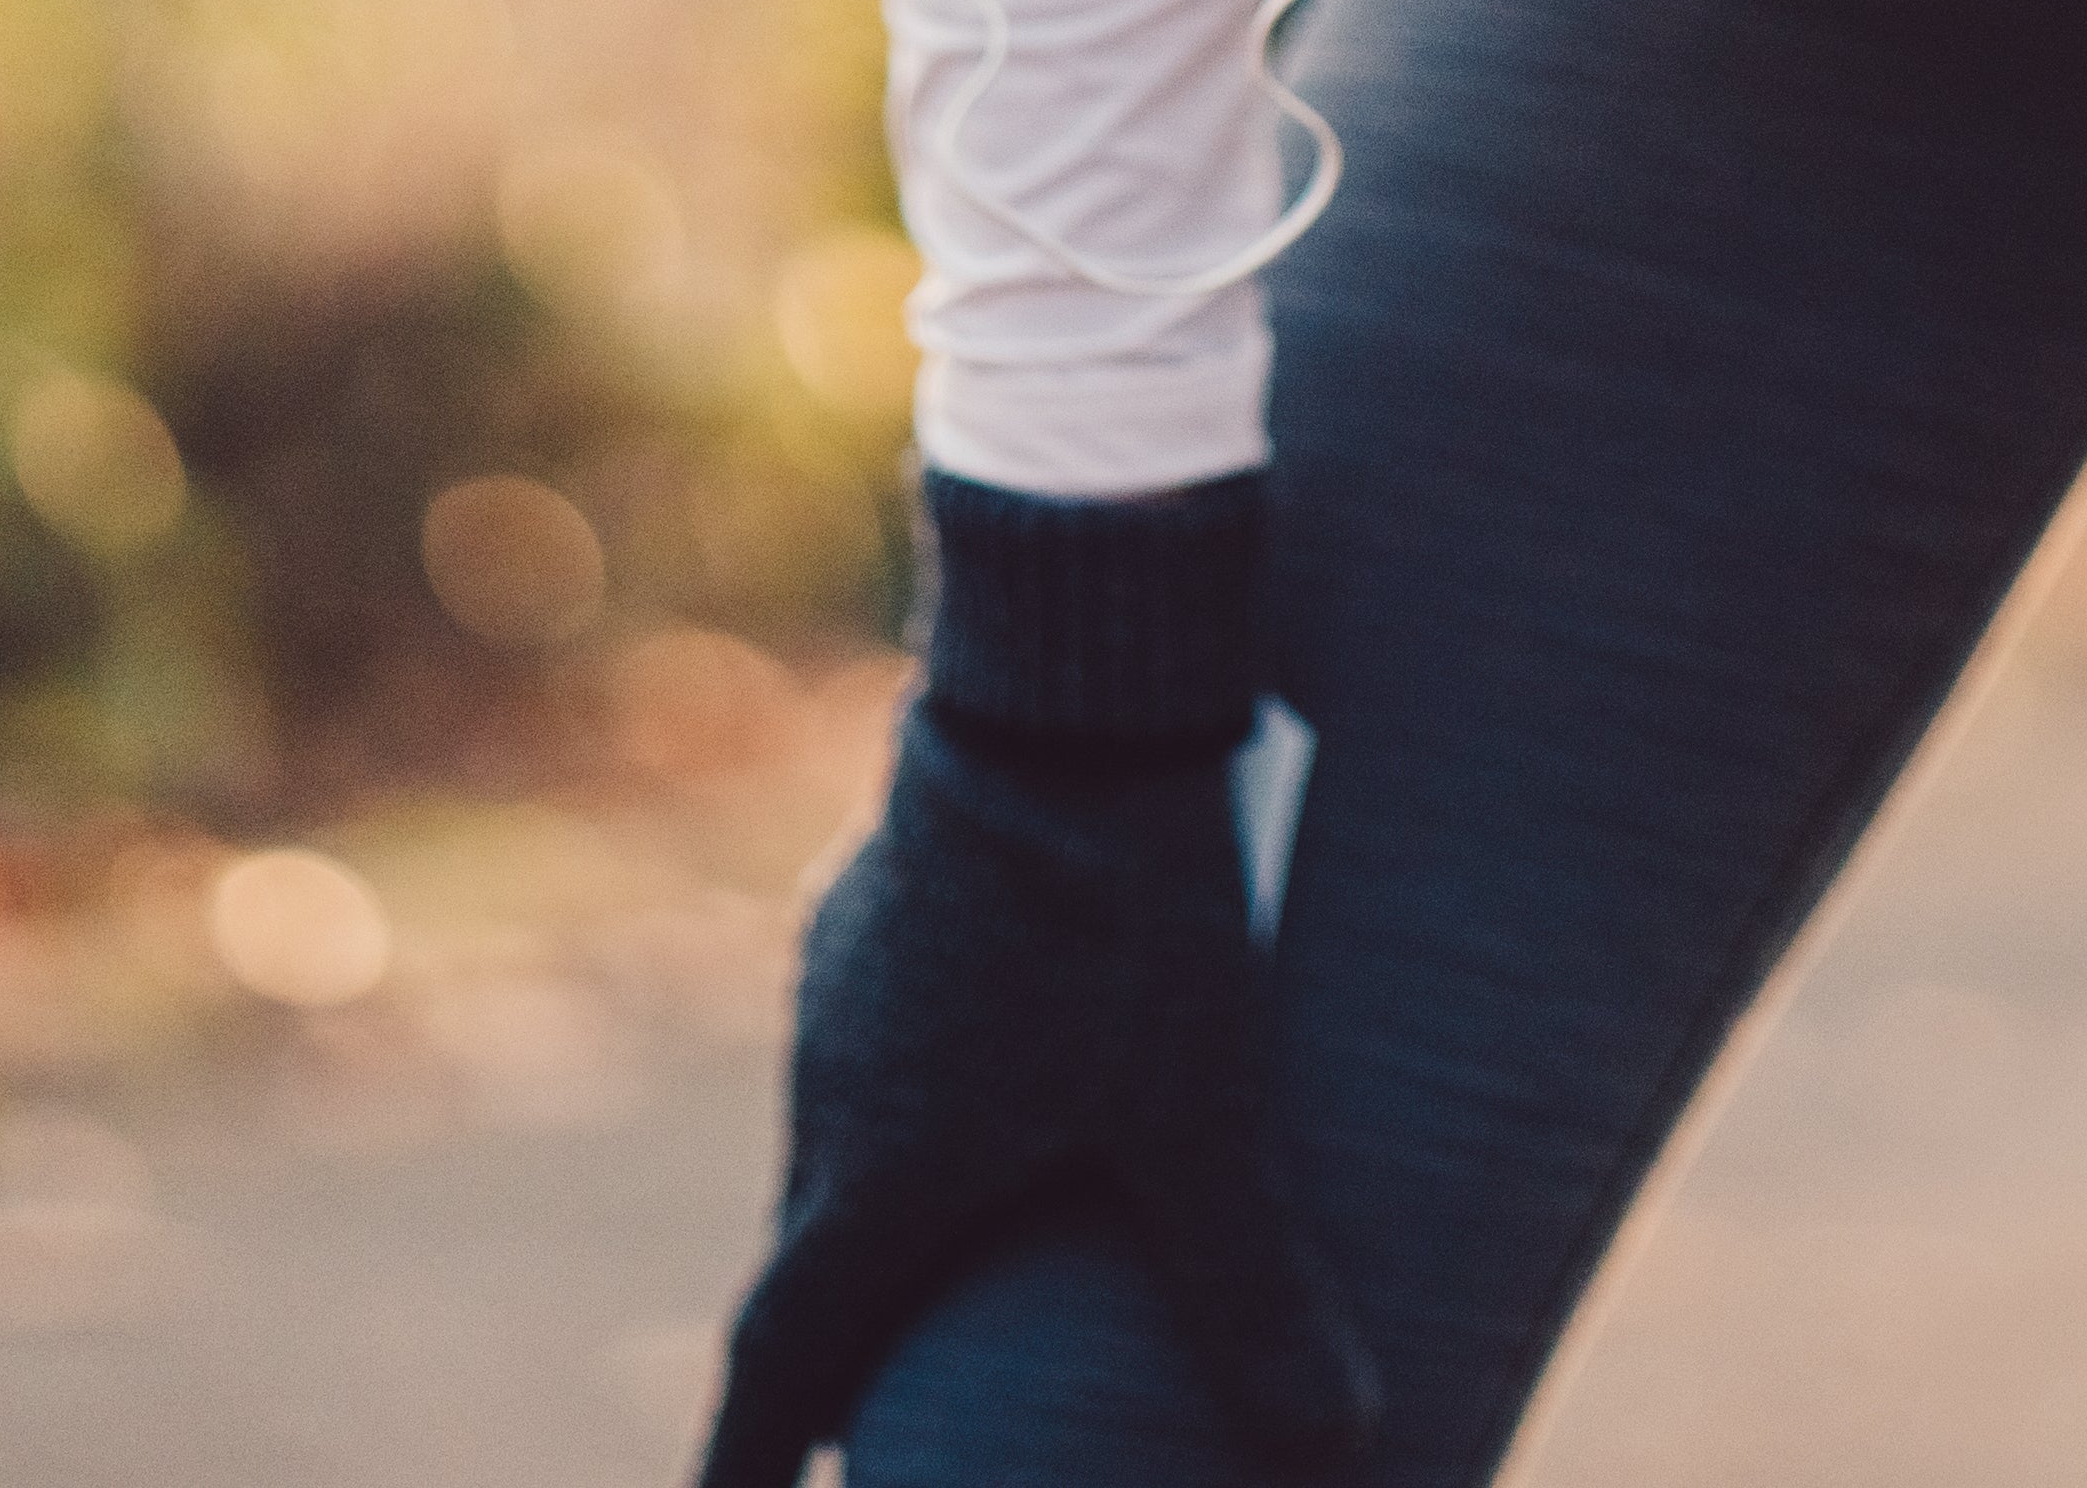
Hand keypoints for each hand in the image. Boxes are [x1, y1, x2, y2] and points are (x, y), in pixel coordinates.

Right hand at [697, 479, 1365, 1484]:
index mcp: (876, 1175)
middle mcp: (830, 1089)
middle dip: (838, 1345)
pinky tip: (993, 1064)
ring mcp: (840, 980)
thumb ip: (1257, 1283)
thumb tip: (1339, 1440)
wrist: (1064, 678)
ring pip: (846, 1136)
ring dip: (886, 1207)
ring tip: (954, 1243)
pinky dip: (918, 1092)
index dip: (748, 1460)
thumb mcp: (1208, 1110)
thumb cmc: (1129, 909)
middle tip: (870, 1407)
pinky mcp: (877, 893)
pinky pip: (877, 1032)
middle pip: (814, 1257)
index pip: (779, 1359)